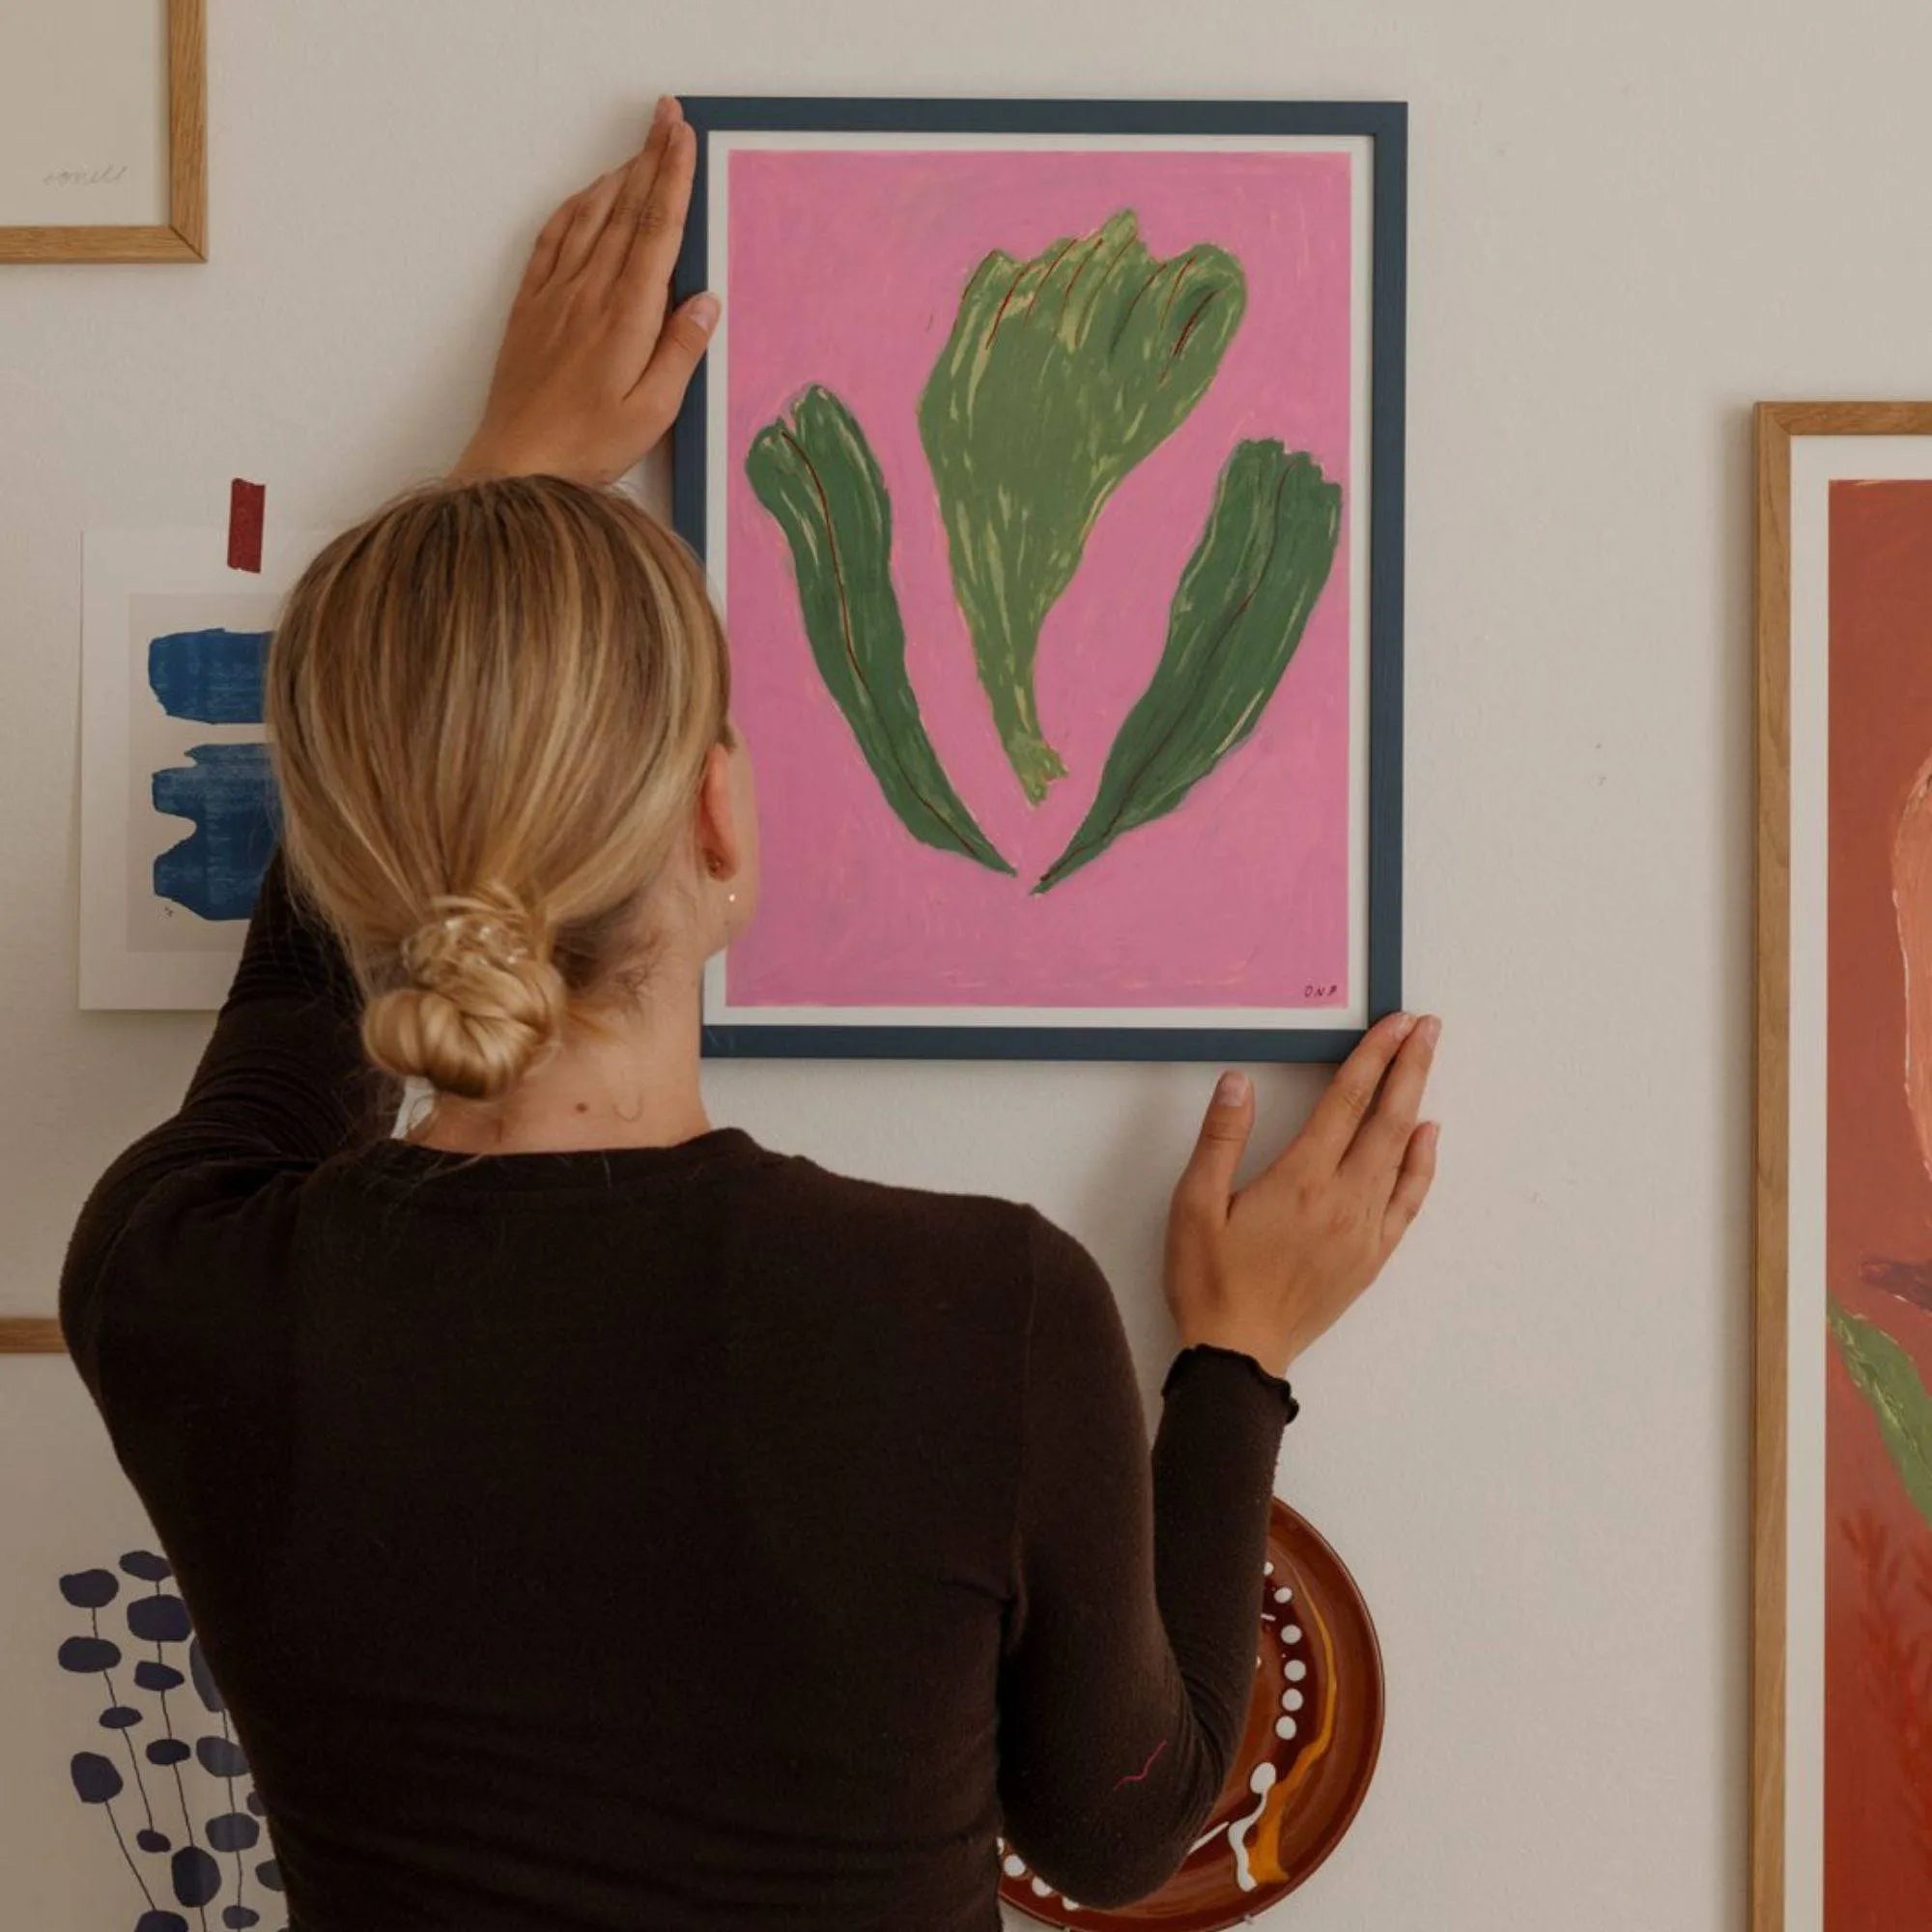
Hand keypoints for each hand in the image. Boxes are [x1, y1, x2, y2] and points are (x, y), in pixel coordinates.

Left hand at [453, 96, 715, 485]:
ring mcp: (555, 297)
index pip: (656, 232)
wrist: (515, 465)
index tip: (683, 138)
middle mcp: (590, 294)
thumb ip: (680, 354)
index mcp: (627, 317)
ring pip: (589, 219)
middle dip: (649, 159)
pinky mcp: (530, 310)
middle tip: (666, 117)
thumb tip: (706, 300)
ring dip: (616, 177)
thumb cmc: (588, 447)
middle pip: (626, 212)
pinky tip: (585, 197)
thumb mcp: (652, 414)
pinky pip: (551, 243)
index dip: (672, 179)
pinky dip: (572, 210)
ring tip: (637, 148)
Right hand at [1164, 1012, 1441, 1375]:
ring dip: (1416, 1102)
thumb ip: (1220, 1140)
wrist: (1238, 1354)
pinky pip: (1407, 1201)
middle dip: (1408, 1066)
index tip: (1394, 1024)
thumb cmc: (1210, 1280)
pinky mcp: (1370, 1257)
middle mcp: (1342, 1200)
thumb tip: (1239, 1083)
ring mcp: (1363, 1230)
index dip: (1373, 1056)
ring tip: (1427, 1063)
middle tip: (1425, 1026)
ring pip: (1400, 1154)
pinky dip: (1422, 1164)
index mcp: (1300, 1180)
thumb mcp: (1195, 1205)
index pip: (1346, 1101)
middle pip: (1386, 1119)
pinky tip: (1426, 1137)